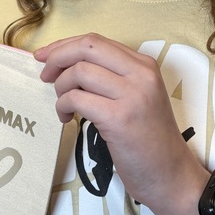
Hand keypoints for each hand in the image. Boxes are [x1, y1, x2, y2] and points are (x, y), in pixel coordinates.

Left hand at [34, 33, 206, 214]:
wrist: (169, 173)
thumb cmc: (148, 139)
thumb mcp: (137, 96)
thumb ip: (110, 77)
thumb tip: (65, 64)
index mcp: (144, 65)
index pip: (96, 41)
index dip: (65, 45)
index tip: (46, 55)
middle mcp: (141, 74)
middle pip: (87, 47)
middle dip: (57, 57)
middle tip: (46, 75)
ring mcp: (132, 95)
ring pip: (79, 72)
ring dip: (60, 88)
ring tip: (64, 105)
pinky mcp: (119, 118)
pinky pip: (77, 99)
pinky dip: (63, 106)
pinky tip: (67, 119)